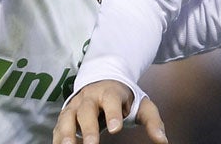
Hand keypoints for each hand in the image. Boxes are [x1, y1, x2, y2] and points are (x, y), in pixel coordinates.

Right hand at [53, 81, 167, 143]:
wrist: (103, 82)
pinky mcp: (65, 116)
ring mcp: (75, 106)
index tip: (116, 128)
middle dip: (87, 128)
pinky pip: (58, 127)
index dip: (113, 113)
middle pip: (87, 110)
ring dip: (66, 134)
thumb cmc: (124, 99)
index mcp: (110, 92)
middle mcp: (90, 97)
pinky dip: (57, 138)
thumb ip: (153, 122)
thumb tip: (163, 141)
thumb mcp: (142, 106)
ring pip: (67, 118)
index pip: (112, 101)